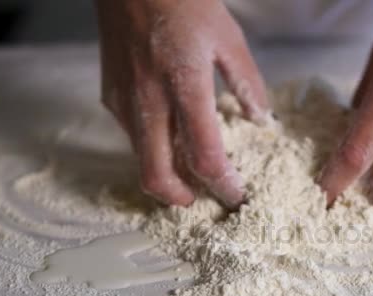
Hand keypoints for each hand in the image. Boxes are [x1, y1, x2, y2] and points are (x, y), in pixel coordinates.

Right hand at [95, 0, 268, 207]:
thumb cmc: (184, 3)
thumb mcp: (229, 38)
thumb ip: (248, 84)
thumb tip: (262, 120)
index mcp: (185, 83)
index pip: (204, 154)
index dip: (222, 184)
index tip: (237, 194)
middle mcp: (148, 99)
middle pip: (157, 174)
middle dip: (182, 198)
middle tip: (203, 198)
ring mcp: (124, 101)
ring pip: (141, 160)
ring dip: (167, 176)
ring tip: (191, 173)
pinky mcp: (110, 97)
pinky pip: (132, 138)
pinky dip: (154, 150)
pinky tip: (171, 138)